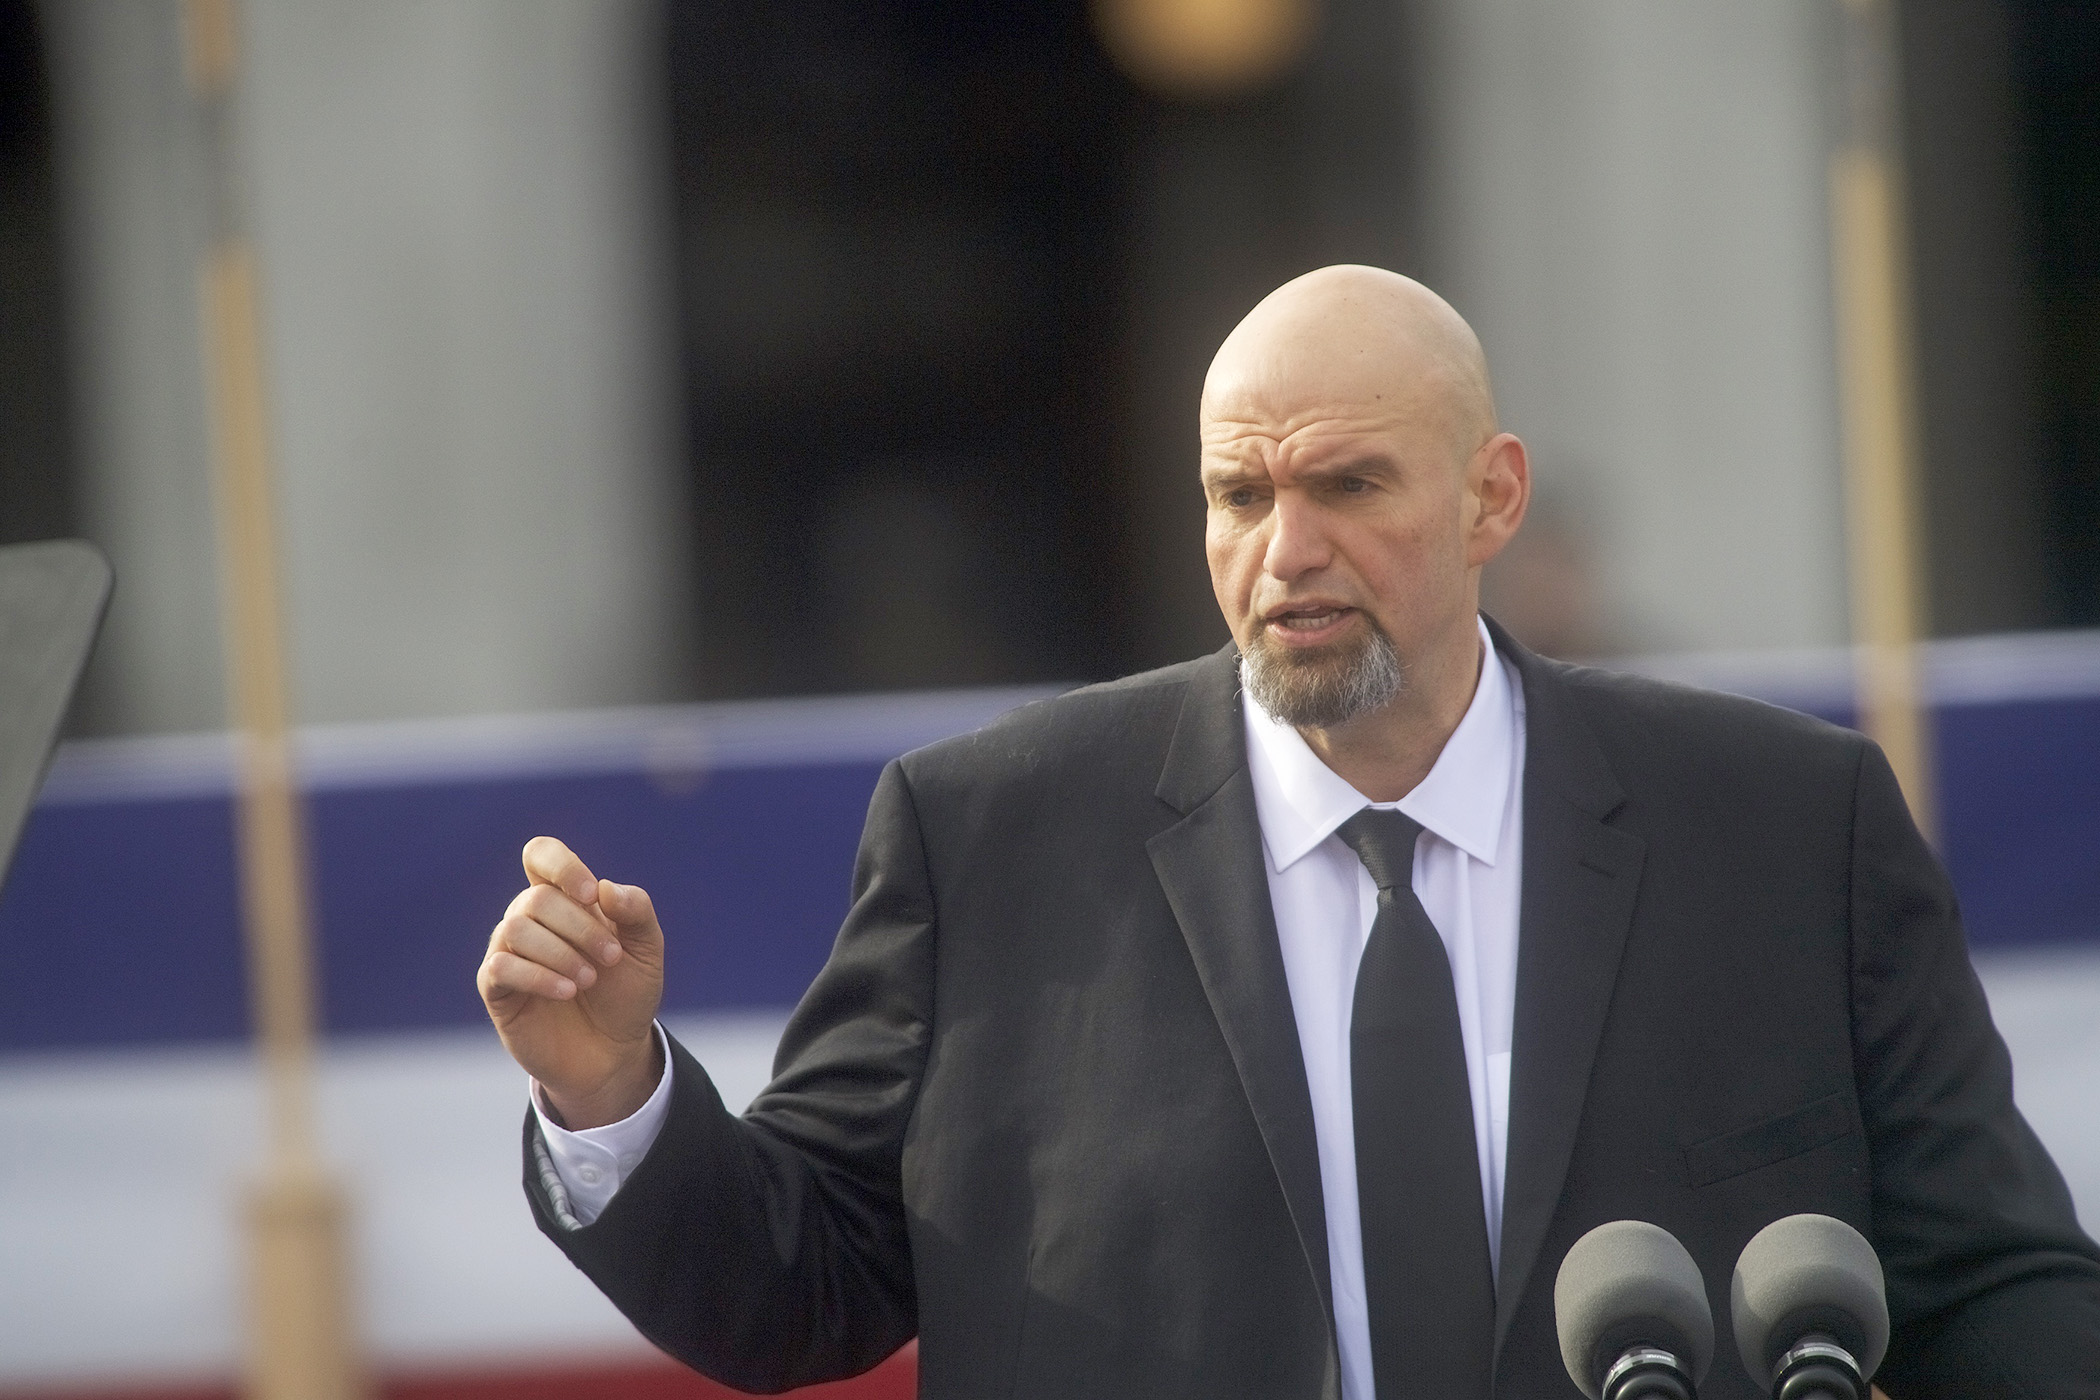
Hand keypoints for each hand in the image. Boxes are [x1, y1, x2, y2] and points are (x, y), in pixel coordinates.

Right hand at [478, 836, 665, 1127]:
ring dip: (561, 953)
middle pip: (536, 898)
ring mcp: (508, 952)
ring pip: (515, 928)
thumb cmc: (626, 994)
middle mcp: (530, 919)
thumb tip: (606, 887)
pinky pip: (500, 966)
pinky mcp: (496, 989)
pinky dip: (538, 976)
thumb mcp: (646, 950)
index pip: (540, 854)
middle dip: (580, 926)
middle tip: (611, 957)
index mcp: (564, 899)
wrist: (613, 1053)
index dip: (561, 865)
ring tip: (589, 979)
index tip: (591, 895)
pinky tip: (566, 991)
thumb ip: (636, 912)